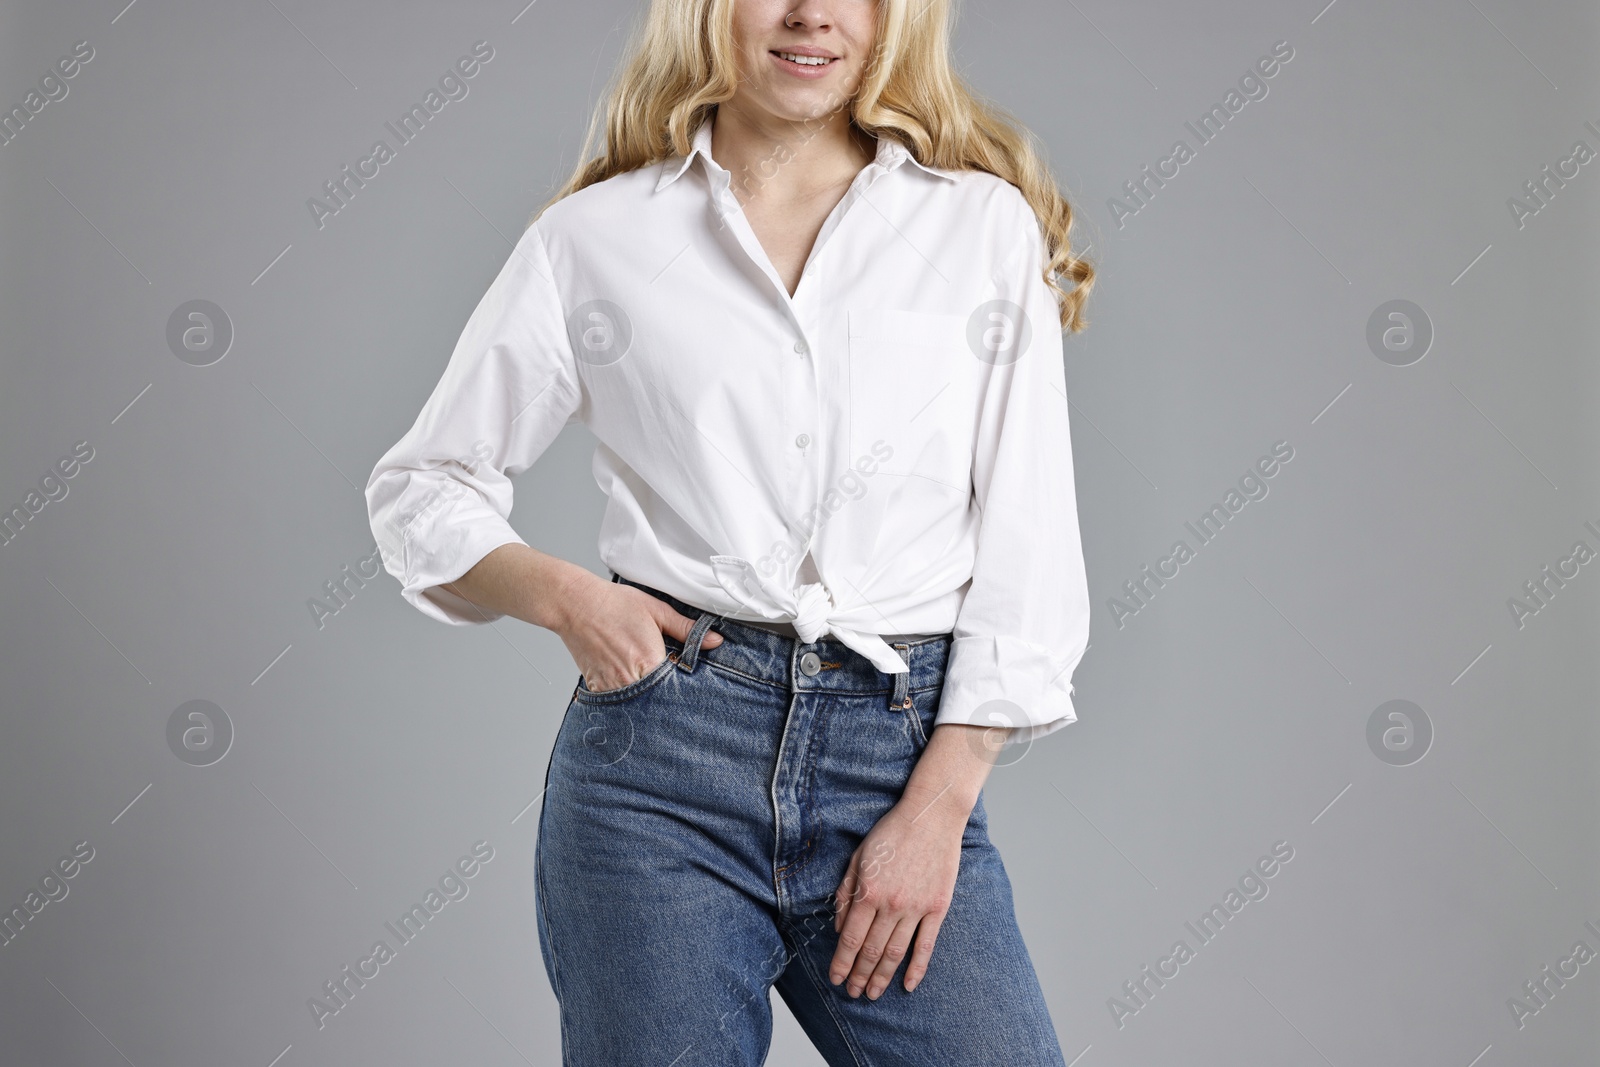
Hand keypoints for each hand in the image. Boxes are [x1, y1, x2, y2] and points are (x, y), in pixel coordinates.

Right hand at [554, 571, 721, 692]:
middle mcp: (631, 679)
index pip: (678, 688)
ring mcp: (612, 686)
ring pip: (638, 705)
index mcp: (650, 661)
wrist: (575, 604)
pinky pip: (618, 702)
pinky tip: (630, 683)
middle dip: (666, 697)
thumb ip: (687, 629)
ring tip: (647, 683)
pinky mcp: (597, 688)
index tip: (687, 685)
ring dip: (646, 699)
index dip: (684, 688)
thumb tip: (715, 641)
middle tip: (669, 687)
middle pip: (658, 700)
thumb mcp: (656, 611)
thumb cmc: (614, 604)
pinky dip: (626, 698)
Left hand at [828, 796, 965, 999]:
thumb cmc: (891, 833)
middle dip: (859, 975)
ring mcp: (916, 908)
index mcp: (868, 892)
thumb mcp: (858, 858)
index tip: (835, 979)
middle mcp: (891, 905)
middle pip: (872, 951)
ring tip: (872, 994)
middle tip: (852, 993)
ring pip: (896, 952)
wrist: (931, 817)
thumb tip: (840, 928)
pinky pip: (926, 945)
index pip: (851, 939)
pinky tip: (908, 985)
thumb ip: (846, 893)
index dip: (842, 963)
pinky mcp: (937, 907)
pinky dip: (917, 968)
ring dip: (882, 977)